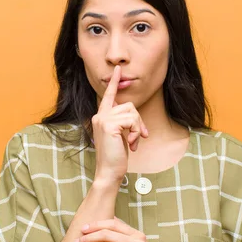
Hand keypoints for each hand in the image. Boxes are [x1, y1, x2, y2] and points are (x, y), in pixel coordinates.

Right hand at [91, 65, 148, 185]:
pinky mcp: (109, 125)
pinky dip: (135, 131)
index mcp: (101, 117)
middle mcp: (99, 116)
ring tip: (134, 142)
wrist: (109, 172)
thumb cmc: (116, 157)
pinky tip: (132, 144)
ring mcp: (103, 119)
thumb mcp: (120, 136)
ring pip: (132, 112)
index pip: (108, 96)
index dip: (115, 83)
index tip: (119, 70)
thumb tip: (133, 115)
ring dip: (137, 127)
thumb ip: (122, 123)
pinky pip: (131, 120)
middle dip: (138, 121)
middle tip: (141, 136)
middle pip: (128, 105)